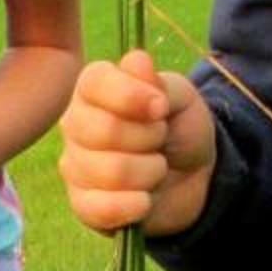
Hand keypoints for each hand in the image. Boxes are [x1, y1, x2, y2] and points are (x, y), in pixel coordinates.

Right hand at [58, 51, 213, 236]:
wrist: (196, 177)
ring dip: (150, 172)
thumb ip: (157, 81)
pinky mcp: (83, 205)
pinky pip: (102, 208)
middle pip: (105, 131)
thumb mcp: (179, 97)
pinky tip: (145, 200)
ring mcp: (75, 166)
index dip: (132, 95)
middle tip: (160, 139)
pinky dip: (135, 205)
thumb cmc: (180, 128)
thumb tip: (137, 62)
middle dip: (149, 138)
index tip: (161, 107)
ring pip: (111, 172)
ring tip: (155, 168)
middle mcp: (75, 125)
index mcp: (92, 90)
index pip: (95, 83)